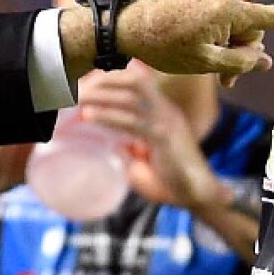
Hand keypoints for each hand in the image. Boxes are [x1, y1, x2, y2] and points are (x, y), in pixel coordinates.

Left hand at [79, 70, 221, 211]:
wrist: (199, 196)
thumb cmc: (172, 180)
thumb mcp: (146, 159)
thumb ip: (132, 148)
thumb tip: (114, 147)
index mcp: (162, 111)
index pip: (136, 81)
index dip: (109, 79)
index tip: (83, 86)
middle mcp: (165, 110)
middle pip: (133, 79)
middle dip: (102, 79)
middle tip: (74, 90)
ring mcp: (166, 121)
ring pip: (131, 95)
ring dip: (100, 94)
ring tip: (75, 98)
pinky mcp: (164, 137)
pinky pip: (133, 121)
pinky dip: (108, 116)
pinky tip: (88, 116)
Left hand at [110, 0, 273, 79]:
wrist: (128, 27)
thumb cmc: (165, 47)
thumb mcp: (206, 64)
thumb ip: (240, 64)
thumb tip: (264, 60)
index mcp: (228, 11)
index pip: (272, 16)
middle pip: (252, 31)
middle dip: (245, 55)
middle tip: (225, 82)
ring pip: (236, 30)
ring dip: (230, 51)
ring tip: (209, 70)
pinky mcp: (202, 1)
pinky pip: (222, 23)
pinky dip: (219, 41)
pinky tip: (200, 54)